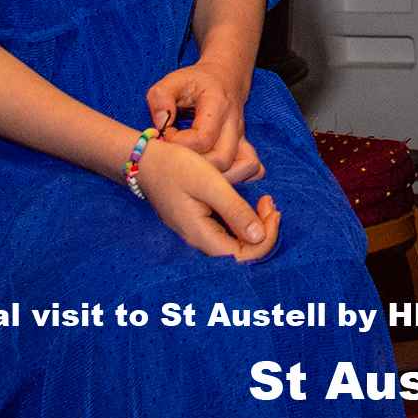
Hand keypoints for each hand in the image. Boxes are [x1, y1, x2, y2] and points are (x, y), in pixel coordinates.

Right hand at [133, 138, 280, 261]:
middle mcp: (199, 239)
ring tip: (264, 200)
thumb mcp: (210, 184)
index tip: (272, 208)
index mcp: (201, 235)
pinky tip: (249, 203)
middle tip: (269, 201)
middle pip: (240, 252)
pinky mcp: (197, 222)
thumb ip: (234, 210)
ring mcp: (197, 232)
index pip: (243, 256)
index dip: (266, 238)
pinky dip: (243, 219)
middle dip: (263, 230)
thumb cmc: (176, 168)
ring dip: (255, 224)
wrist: (145, 161)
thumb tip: (259, 236)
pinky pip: (226, 231)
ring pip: (235, 242)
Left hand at [146, 64, 247, 172]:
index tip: (167, 135)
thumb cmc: (196, 82)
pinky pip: (252, 169)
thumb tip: (160, 126)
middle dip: (195, 166)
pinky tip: (215, 173)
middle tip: (179, 157)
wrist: (225, 77)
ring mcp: (242, 137)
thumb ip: (160, 99)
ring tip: (193, 167)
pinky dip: (237, 176)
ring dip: (214, 175)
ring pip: (240, 168)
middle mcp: (234, 123)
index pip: (202, 139)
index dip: (180, 144)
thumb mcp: (172, 81)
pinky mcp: (245, 146)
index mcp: (217, 105)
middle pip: (222, 159)